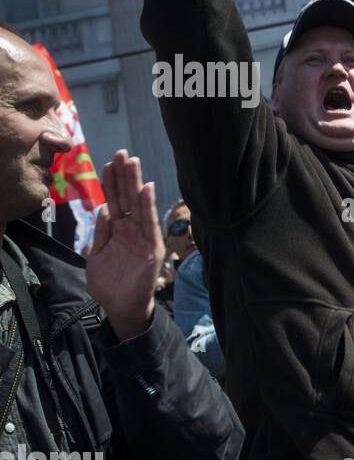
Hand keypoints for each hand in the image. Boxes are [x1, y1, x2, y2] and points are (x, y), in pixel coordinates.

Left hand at [85, 151, 165, 340]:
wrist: (121, 306)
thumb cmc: (110, 283)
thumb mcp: (96, 254)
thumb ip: (100, 232)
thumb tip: (103, 209)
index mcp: (117, 230)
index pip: (115, 200)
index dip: (111, 182)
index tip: (109, 162)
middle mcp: (131, 229)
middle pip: (127, 197)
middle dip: (124, 175)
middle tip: (122, 153)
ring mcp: (142, 237)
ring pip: (138, 204)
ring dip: (135, 182)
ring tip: (133, 161)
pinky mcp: (150, 247)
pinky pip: (149, 222)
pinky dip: (148, 205)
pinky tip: (146, 188)